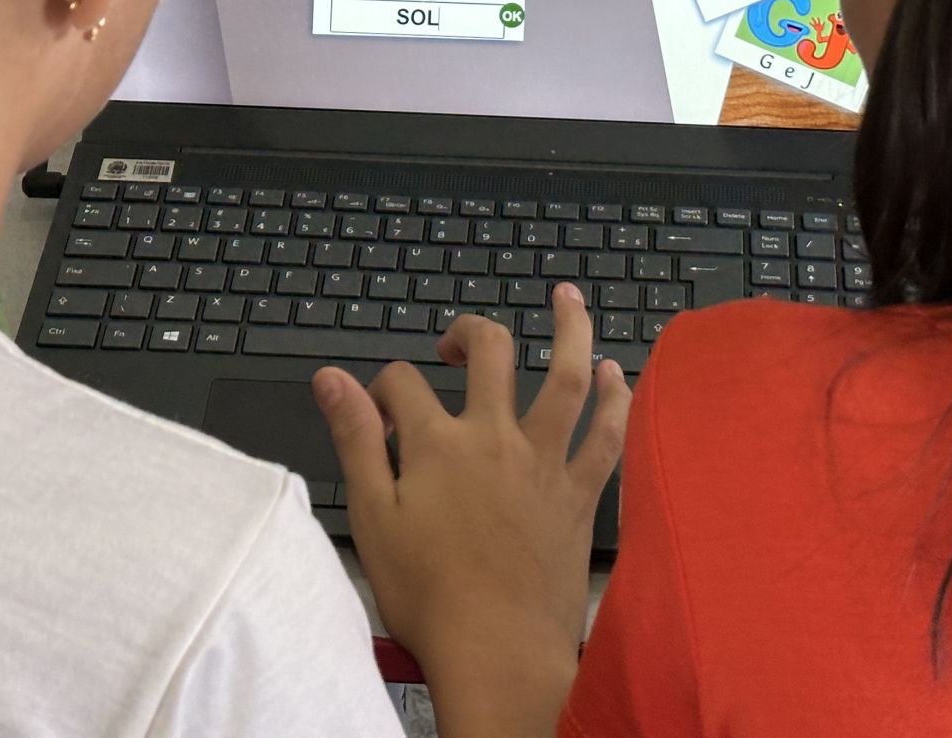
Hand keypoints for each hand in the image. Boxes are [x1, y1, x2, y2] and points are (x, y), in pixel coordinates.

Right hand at [313, 284, 630, 737]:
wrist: (499, 651)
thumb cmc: (430, 596)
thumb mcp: (370, 516)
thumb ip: (353, 439)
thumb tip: (331, 379)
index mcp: (438, 444)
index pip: (403, 383)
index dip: (382, 387)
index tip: (375, 411)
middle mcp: (496, 439)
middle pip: (492, 354)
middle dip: (470, 334)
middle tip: (456, 343)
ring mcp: (544, 463)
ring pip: (567, 377)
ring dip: (570, 331)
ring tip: (568, 298)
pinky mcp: (580, 495)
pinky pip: (607, 435)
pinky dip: (617, 399)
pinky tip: (620, 374)